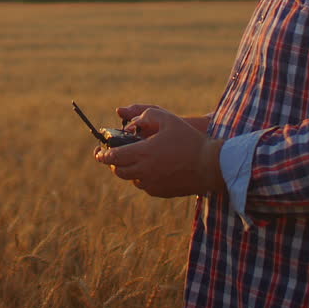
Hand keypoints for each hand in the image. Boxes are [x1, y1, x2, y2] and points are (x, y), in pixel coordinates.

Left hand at [94, 108, 225, 197]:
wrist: (210, 166)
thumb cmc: (189, 140)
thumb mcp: (168, 119)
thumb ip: (146, 115)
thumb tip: (131, 124)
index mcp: (144, 152)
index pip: (114, 157)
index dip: (103, 155)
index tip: (98, 152)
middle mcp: (145, 170)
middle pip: (119, 171)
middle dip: (113, 163)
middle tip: (113, 155)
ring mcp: (153, 183)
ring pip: (131, 179)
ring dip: (128, 170)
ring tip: (134, 159)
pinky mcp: (161, 192)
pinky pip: (145, 185)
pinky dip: (142, 177)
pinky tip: (151, 168)